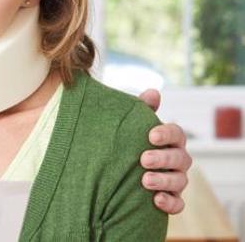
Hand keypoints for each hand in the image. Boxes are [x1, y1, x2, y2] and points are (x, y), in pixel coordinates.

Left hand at [138, 89, 191, 213]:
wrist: (115, 171)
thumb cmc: (128, 142)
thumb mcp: (131, 124)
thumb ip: (142, 109)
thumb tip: (153, 92)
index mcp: (169, 140)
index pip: (177, 134)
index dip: (168, 133)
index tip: (151, 135)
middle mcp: (176, 160)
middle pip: (181, 158)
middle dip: (163, 158)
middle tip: (143, 159)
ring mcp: (175, 181)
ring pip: (180, 181)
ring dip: (164, 181)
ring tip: (145, 180)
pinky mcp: (171, 200)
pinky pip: (178, 204)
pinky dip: (170, 203)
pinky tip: (155, 200)